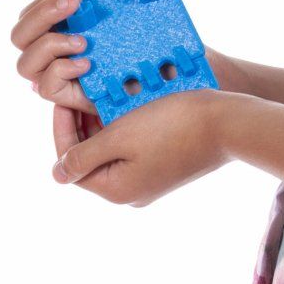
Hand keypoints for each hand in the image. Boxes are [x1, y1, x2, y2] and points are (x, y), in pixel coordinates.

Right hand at [8, 0, 118, 116]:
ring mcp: (50, 75)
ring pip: (24, 63)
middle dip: (43, 16)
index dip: (46, 2)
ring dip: (50, 46)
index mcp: (50, 28)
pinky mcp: (62, 95)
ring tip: (82, 42)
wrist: (149, 68)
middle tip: (74, 6)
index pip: (29, 14)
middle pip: (18, 35)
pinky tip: (86, 62)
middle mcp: (44, 52)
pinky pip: (45, 86)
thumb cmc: (127, 31)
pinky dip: (62, 70)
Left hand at [50, 87, 231, 206]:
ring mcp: (149, 180)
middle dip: (82, 125)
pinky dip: (123, 126)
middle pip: (90, 157)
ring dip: (102, 123)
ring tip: (102, 94)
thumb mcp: (119, 137)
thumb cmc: (172, 125)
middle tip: (81, 92)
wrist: (227, 122)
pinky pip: (131, 147)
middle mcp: (131, 191)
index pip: (71, 163)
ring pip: (111, 150)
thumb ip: (84, 155)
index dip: (62, 129)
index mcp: (117, 190)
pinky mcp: (164, 166)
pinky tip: (125, 102)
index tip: (63, 99)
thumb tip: (57, 174)